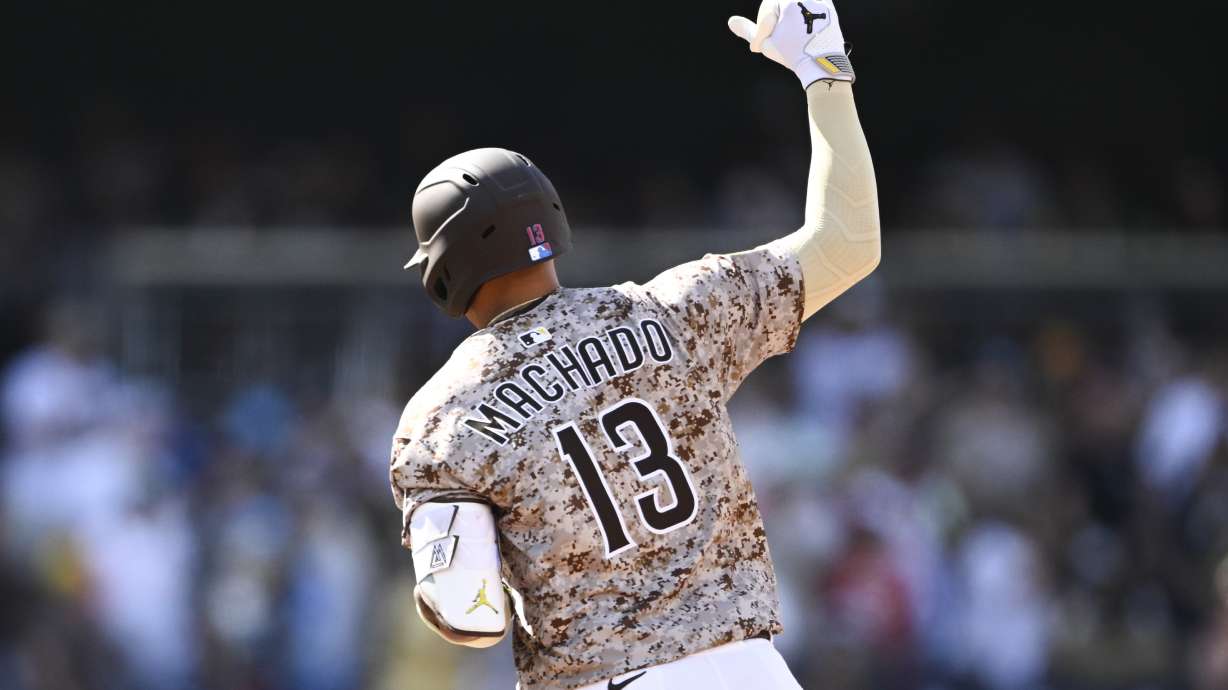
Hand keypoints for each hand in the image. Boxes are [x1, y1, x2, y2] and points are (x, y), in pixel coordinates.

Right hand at [728, 0, 853, 87]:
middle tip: (776, 40)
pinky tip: (803, 33)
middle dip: (775, 21)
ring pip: (795, 6)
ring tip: (789, 37)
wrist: (822, 63)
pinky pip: (811, 7)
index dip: (762, 29)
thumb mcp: (765, 43)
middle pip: (780, 5)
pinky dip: (804, 18)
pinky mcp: (829, 8)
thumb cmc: (791, 53)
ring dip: (788, 19)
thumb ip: (747, 30)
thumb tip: (731, 22)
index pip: (767, 9)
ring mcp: (820, 0)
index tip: (761, 46)